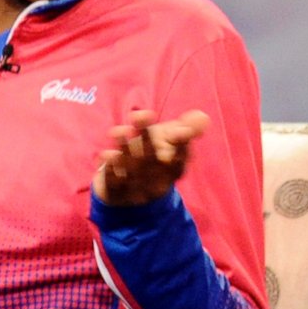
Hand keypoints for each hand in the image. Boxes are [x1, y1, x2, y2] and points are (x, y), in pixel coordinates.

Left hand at [94, 108, 209, 206]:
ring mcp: (137, 189)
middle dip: (147, 138)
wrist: (128, 191)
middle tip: (138, 115)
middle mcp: (158, 181)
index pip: (180, 157)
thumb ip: (187, 128)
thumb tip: (203, 117)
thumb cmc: (153, 157)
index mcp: (174, 169)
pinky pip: (114, 184)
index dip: (180, 144)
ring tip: (116, 131)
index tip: (178, 129)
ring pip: (133, 171)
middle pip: (154, 160)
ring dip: (125, 151)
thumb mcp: (171, 140)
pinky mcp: (117, 193)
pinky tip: (104, 155)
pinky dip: (110, 171)